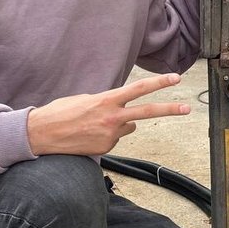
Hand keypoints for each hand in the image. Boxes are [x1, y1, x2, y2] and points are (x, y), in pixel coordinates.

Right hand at [27, 74, 189, 156]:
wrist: (41, 135)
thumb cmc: (61, 113)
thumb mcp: (85, 99)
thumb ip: (108, 101)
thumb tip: (122, 109)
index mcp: (106, 100)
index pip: (138, 89)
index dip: (158, 83)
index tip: (175, 78)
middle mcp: (112, 118)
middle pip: (147, 111)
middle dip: (170, 109)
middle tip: (187, 108)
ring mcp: (110, 135)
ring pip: (128, 126)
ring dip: (119, 124)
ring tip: (94, 124)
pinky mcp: (106, 148)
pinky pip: (115, 139)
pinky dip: (106, 136)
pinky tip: (89, 135)